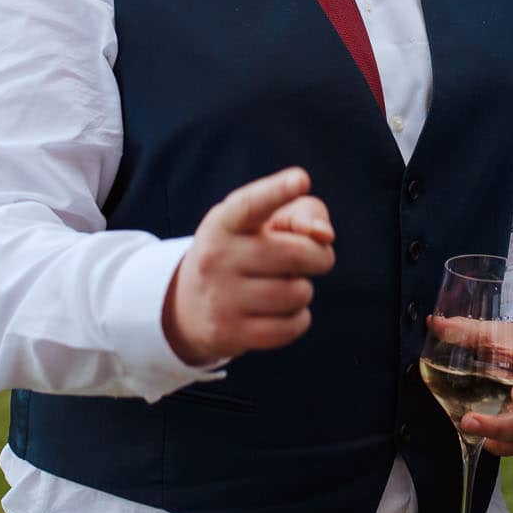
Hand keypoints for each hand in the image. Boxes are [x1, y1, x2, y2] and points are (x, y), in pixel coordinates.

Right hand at [162, 167, 335, 365]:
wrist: (189, 304)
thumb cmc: (246, 251)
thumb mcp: (263, 222)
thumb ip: (303, 213)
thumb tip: (324, 235)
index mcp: (225, 222)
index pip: (251, 204)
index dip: (278, 191)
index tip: (302, 179)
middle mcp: (217, 256)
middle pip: (297, 254)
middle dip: (319, 257)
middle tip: (312, 257)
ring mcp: (221, 297)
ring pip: (298, 293)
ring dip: (303, 290)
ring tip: (283, 286)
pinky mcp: (229, 333)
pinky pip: (292, 326)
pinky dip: (298, 319)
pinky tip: (282, 311)